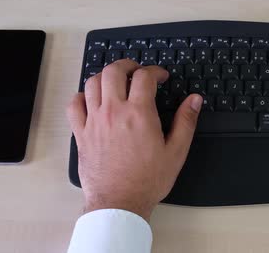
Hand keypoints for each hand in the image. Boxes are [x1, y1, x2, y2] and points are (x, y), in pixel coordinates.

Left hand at [66, 59, 202, 220]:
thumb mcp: (176, 151)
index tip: (161, 77)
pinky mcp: (81, 133)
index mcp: (139, 113)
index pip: (145, 76)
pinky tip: (91, 99)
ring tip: (116, 80)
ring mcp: (94, 121)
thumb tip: (194, 100)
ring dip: (105, 75)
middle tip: (137, 70)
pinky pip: (74, 104)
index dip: (155, 71)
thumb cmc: (147, 180)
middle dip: (128, 65)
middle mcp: (114, 112)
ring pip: (92, 82)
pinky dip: (82, 95)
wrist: (119, 203)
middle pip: (114, 71)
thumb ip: (186, 121)